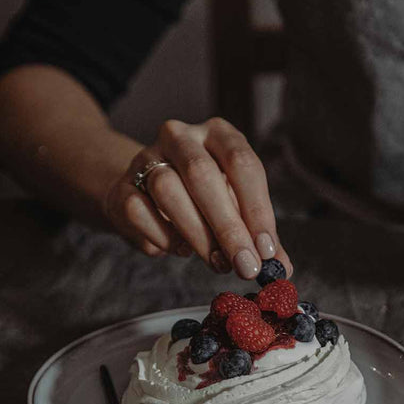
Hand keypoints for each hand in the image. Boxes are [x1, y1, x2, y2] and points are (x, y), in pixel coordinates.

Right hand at [105, 117, 292, 279]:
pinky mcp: (122, 186)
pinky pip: (140, 212)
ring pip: (168, 190)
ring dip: (198, 234)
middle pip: (203, 175)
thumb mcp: (235, 210)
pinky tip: (180, 249)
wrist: (145, 195)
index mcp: (218, 134)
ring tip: (217, 262)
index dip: (257, 209)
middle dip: (228, 227)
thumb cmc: (201, 201)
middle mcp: (181, 137)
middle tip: (245, 266)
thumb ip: (257, 237)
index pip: (242, 164)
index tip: (267, 250)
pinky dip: (163, 238)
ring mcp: (146, 158)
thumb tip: (281, 270)